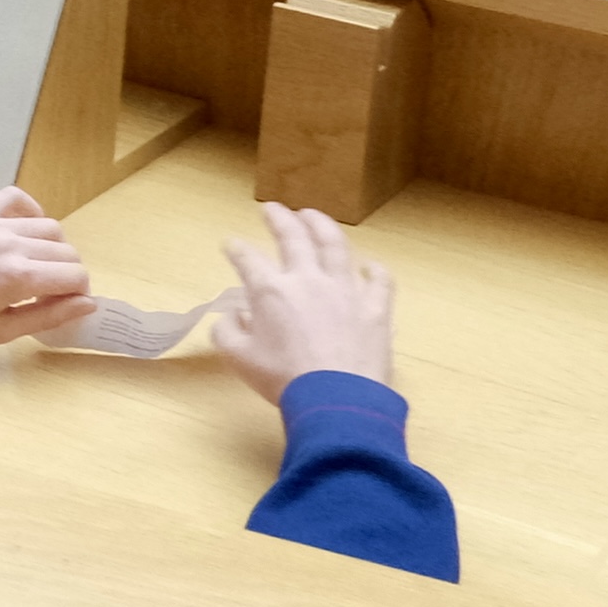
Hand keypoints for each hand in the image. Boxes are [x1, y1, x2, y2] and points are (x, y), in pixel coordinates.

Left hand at [0, 188, 90, 346]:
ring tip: (36, 267)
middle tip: (50, 292)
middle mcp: (9, 243)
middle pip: (66, 251)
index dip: (79, 293)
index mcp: (18, 276)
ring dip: (53, 247)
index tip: (66, 304)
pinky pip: (14, 198)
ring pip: (47, 226)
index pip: (76, 275)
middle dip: (68, 274)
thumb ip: (48, 316)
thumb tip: (88, 303)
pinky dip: (29, 210)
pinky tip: (23, 231)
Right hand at [208, 200, 399, 409]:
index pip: (247, 259)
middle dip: (279, 219)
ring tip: (312, 215)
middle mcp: (308, 280)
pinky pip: (379, 282)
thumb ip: (228, 332)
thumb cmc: (284, 379)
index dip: (236, 248)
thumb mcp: (239, 359)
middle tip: (272, 208)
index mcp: (270, 291)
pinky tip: (369, 266)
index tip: (231, 244)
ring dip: (321, 226)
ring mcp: (345, 290)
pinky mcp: (375, 308)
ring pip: (335, 246)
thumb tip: (233, 315)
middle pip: (292, 238)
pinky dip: (374, 271)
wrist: (336, 398)